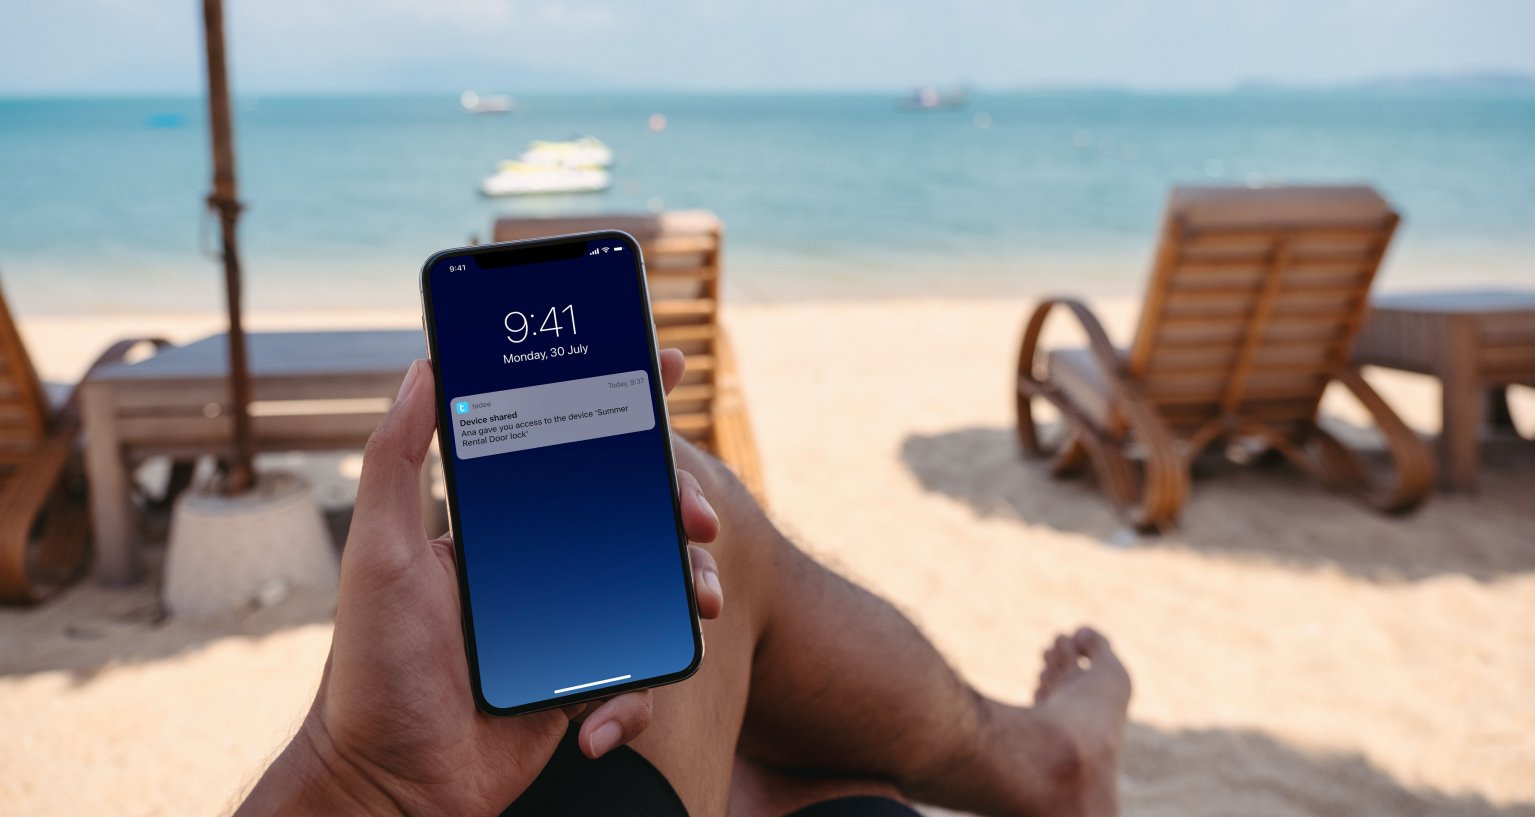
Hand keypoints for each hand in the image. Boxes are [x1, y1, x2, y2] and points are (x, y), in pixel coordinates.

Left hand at [237, 349, 721, 816]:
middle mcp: (538, 565)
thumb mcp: (379, 554)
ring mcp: (566, 622)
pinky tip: (596, 719)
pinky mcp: (584, 679)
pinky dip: (635, 695)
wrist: (395, 783)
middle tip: (701, 514)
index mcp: (498, 526)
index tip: (663, 364)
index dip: (619, 405)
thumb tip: (420, 369)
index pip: (566, 448)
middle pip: (631, 512)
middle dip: (681, 503)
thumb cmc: (374, 668)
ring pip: (654, 585)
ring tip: (702, 599)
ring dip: (690, 588)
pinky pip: (639, 669)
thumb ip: (395, 462)